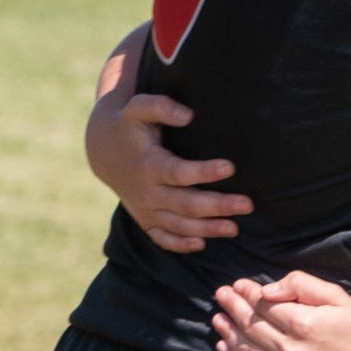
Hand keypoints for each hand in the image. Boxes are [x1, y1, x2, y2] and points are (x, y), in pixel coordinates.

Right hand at [85, 90, 247, 252]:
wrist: (104, 149)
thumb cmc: (130, 124)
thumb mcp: (139, 107)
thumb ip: (162, 107)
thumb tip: (188, 116)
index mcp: (148, 164)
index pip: (179, 173)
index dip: (204, 172)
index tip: (230, 167)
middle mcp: (147, 191)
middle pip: (185, 205)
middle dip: (217, 206)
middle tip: (247, 204)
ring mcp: (145, 208)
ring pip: (178, 226)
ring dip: (207, 229)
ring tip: (235, 228)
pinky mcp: (145, 219)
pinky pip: (162, 238)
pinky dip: (180, 244)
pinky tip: (202, 243)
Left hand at [211, 272, 350, 350]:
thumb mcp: (336, 296)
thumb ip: (300, 285)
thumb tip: (267, 289)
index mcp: (303, 324)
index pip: (263, 305)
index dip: (246, 293)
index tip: (236, 284)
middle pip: (251, 326)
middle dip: (232, 307)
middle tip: (219, 295)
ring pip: (247, 350)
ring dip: (228, 332)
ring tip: (216, 317)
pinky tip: (224, 345)